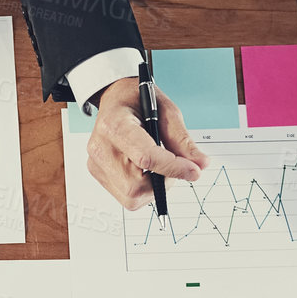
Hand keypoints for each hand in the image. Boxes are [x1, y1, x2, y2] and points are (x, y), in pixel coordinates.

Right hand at [86, 78, 208, 210]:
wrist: (115, 99)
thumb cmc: (138, 101)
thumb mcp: (165, 110)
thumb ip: (182, 140)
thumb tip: (201, 165)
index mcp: (114, 125)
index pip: (145, 157)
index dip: (173, 167)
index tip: (195, 172)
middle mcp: (100, 148)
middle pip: (136, 185)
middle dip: (163, 182)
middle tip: (174, 167)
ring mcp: (96, 164)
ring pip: (131, 197)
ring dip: (153, 189)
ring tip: (158, 168)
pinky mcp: (98, 175)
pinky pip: (126, 198)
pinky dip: (143, 190)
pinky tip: (145, 172)